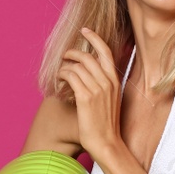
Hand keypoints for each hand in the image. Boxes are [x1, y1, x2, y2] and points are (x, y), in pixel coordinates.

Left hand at [57, 27, 124, 163]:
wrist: (107, 143)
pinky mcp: (85, 97)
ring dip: (65, 67)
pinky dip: (62, 75)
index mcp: (115, 80)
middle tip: (64, 56)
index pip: (106, 52)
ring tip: (60, 73)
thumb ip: (105, 85)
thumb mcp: (112, 100)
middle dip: (73, 53)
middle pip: (87, 56)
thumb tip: (94, 75)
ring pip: (76, 66)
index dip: (94, 38)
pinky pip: (70, 77)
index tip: (84, 30)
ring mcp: (97, 89)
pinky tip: (59, 81)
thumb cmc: (107, 124)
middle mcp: (108, 82)